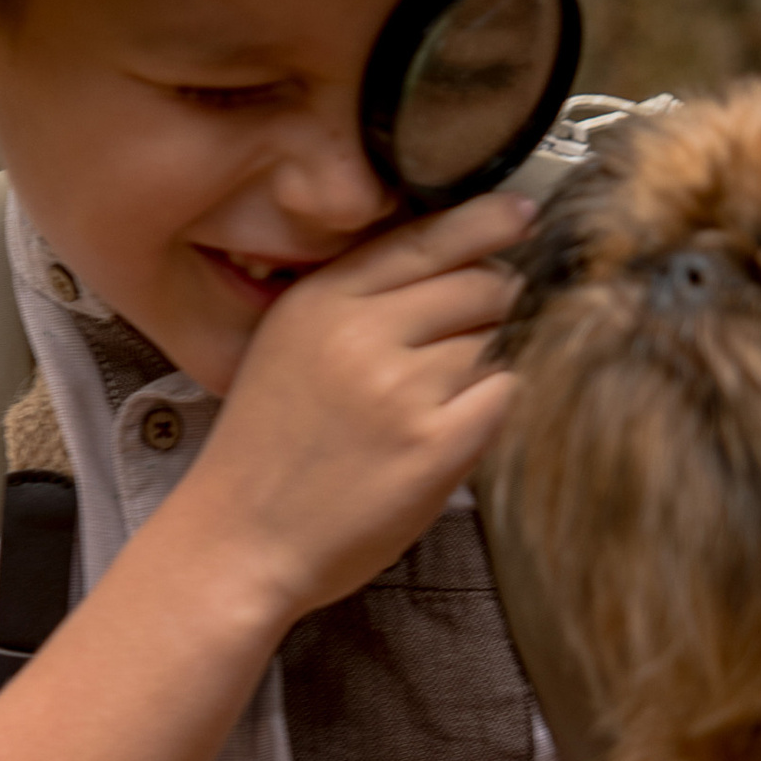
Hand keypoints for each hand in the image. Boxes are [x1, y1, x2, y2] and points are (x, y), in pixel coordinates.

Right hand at [178, 190, 531, 625]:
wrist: (238, 544)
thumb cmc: (268, 451)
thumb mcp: (289, 346)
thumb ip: (358, 302)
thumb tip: (465, 265)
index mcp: (321, 299)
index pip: (426, 237)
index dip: (485, 222)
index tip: (522, 216)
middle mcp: (361, 331)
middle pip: (479, 285)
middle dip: (498, 306)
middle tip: (485, 338)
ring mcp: (401, 388)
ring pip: (497, 341)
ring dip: (493, 365)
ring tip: (450, 402)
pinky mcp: (435, 445)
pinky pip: (506, 396)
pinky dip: (499, 408)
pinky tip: (465, 429)